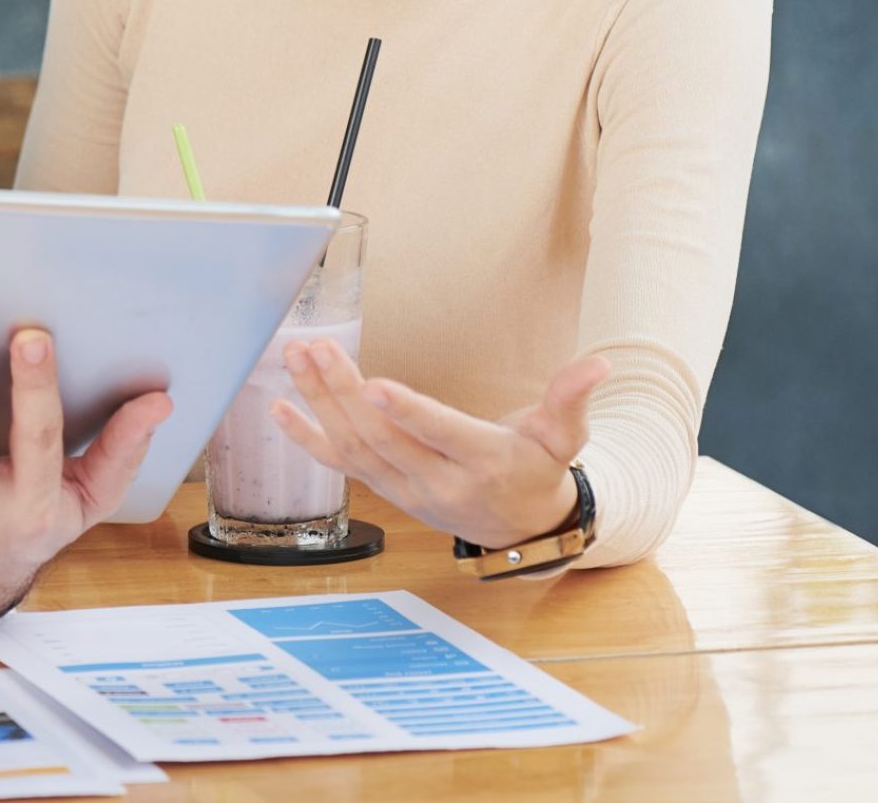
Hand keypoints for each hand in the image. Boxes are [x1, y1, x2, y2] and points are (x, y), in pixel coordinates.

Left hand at [271, 340, 610, 550]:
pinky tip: (278, 408)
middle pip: (384, 437)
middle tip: (316, 348)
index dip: (408, 412)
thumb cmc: (538, 472)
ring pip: (356, 448)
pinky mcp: (387, 489)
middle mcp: (438, 481)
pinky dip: (307, 438)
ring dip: (320, 403)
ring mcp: (406, 489)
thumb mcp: (564, 438)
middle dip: (344, 392)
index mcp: (482, 461)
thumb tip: (599, 364)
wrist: (520, 530)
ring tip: (296, 357)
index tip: (374, 384)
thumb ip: (572, 399)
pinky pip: (341, 465)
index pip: (441, 435)